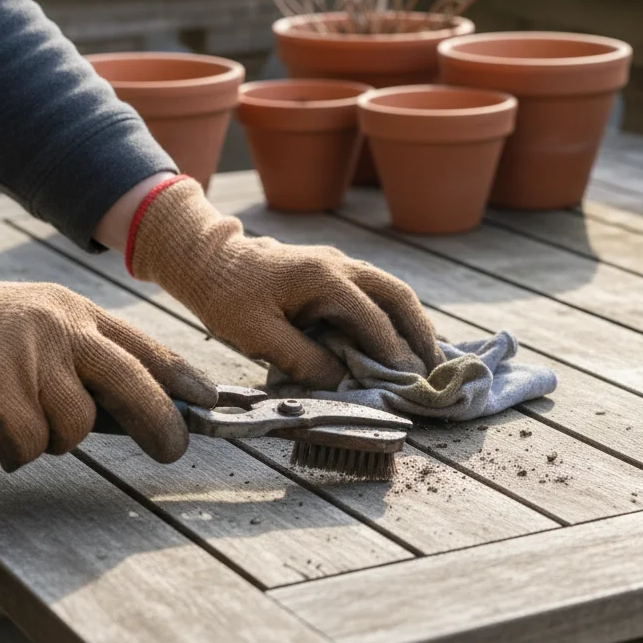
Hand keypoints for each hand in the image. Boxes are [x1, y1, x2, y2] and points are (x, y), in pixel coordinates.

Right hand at [0, 256, 215, 470]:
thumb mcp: (34, 322)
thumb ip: (79, 356)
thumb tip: (133, 408)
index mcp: (73, 311)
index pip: (143, 345)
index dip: (181, 377)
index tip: (210, 400)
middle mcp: (60, 328)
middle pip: (133, 382)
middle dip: (160, 422)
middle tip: (173, 449)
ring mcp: (31, 357)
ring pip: (77, 425)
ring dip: (54, 439)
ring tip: (20, 423)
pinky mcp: (0, 389)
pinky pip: (33, 441)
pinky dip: (18, 450)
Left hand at [127, 177, 444, 388]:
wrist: (206, 259)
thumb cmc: (226, 297)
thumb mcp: (256, 336)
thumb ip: (302, 359)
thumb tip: (342, 382)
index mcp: (323, 278)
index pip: (372, 319)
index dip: (393, 353)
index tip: (409, 382)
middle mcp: (341, 265)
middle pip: (397, 296)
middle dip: (420, 333)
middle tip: (435, 369)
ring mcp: (340, 264)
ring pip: (392, 291)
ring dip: (413, 323)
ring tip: (427, 358)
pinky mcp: (334, 271)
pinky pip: (376, 293)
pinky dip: (395, 316)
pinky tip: (400, 339)